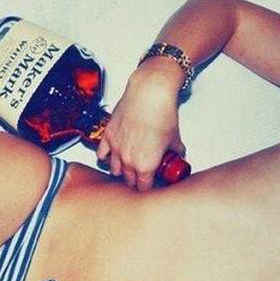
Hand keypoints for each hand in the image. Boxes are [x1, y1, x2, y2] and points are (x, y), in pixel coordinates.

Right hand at [96, 70, 185, 191]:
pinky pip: (101, 154)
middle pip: (128, 180)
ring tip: (126, 166)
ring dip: (120, 170)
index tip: (149, 184)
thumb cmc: (162, 114)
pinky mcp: (107, 137)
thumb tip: (178, 152)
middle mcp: (128, 161)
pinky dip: (106, 156)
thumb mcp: (175, 137)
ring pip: (114, 170)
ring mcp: (116, 150)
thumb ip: (175, 149)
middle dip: (134, 180)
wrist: (149, 94)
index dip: (147, 187)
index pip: (143, 187)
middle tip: (140, 175)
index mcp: (146, 166)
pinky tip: (111, 154)